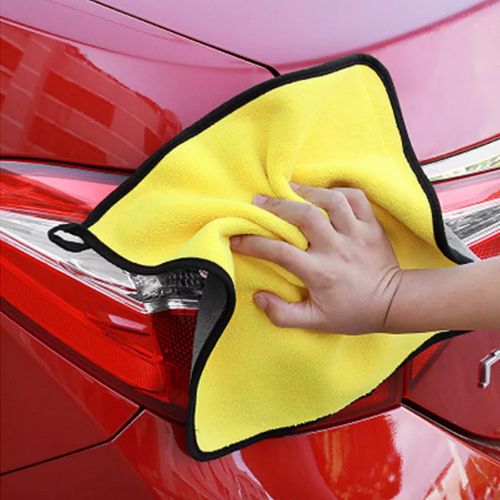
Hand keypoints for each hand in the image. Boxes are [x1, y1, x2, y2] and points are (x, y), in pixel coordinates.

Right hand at [230, 184, 402, 333]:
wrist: (394, 303)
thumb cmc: (353, 312)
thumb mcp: (316, 322)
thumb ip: (284, 314)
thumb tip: (259, 298)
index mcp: (320, 272)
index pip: (280, 252)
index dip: (254, 243)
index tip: (236, 239)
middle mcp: (336, 248)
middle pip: (303, 216)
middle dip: (276, 206)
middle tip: (258, 201)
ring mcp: (356, 233)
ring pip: (330, 200)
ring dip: (307, 191)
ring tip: (289, 188)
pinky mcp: (371, 226)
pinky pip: (356, 198)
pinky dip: (339, 191)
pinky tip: (325, 193)